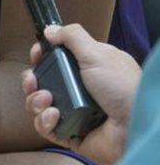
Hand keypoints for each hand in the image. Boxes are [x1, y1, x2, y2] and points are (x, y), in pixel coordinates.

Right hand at [23, 24, 140, 164]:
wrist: (134, 124)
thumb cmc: (122, 87)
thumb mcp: (97, 53)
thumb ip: (72, 37)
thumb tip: (50, 30)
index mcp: (86, 70)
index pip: (56, 62)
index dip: (41, 58)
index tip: (36, 54)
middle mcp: (78, 91)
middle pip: (41, 84)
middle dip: (31, 81)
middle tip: (32, 80)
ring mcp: (73, 113)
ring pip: (39, 107)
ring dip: (36, 101)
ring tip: (47, 100)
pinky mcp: (70, 134)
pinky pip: (46, 128)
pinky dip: (45, 121)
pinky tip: (53, 115)